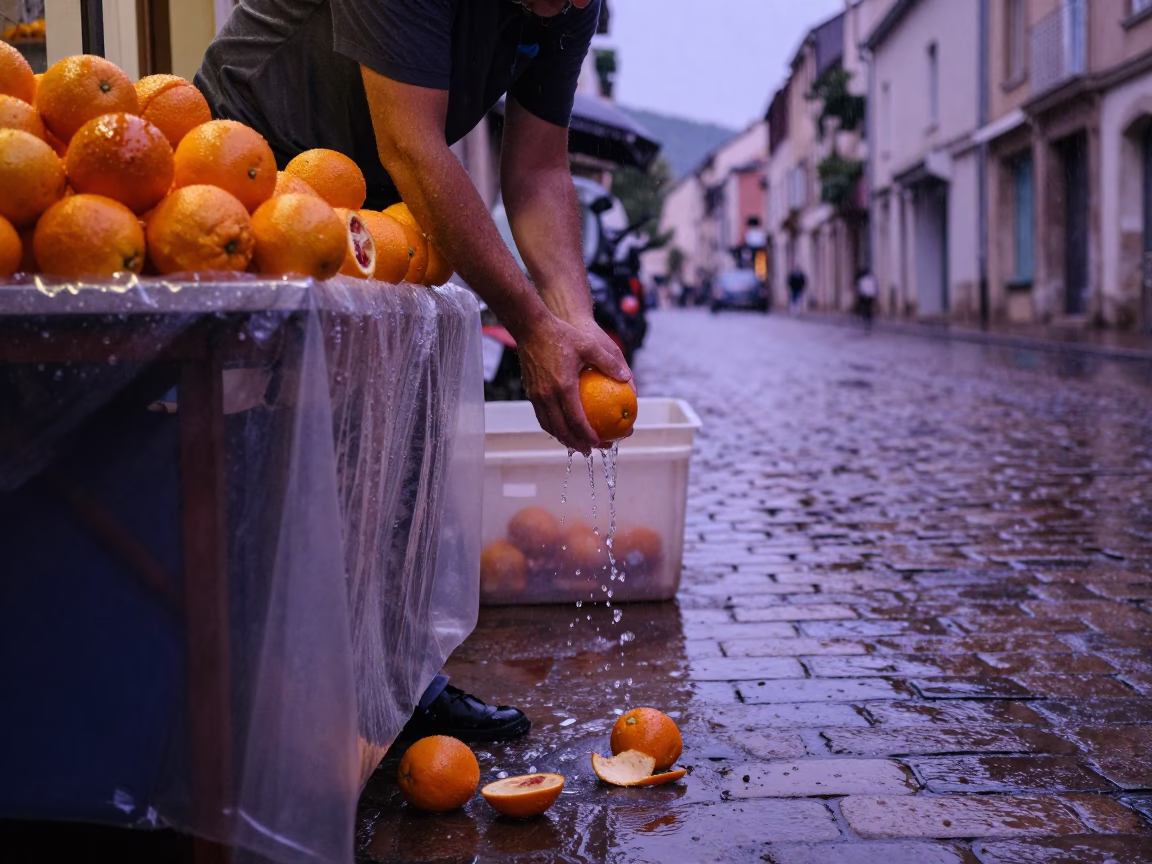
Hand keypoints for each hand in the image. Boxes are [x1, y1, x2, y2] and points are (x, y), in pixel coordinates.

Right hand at [517, 315, 631, 453]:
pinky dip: (553, 426)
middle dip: (576, 444)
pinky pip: (542, 416)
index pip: (576, 421)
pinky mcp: (530, 392)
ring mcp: (536, 395)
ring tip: (577, 444)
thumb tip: (627, 378)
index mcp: (563, 387)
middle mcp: (547, 395)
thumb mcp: (589, 345)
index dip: (588, 436)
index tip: (599, 444)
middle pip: (561, 430)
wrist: (530, 327)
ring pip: (549, 426)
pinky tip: (563, 426)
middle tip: (591, 451)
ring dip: (563, 438)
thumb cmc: (562, 334)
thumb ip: (609, 363)